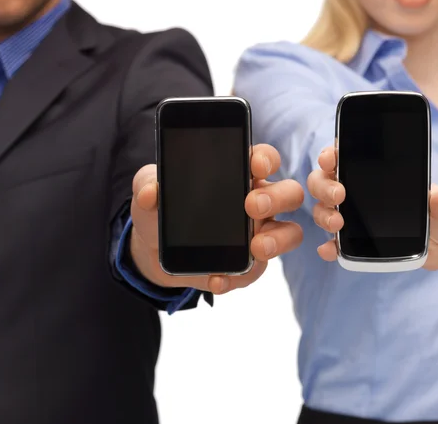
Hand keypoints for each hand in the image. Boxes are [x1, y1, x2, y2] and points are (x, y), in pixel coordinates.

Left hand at [129, 144, 303, 293]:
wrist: (153, 250)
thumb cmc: (161, 209)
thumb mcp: (148, 191)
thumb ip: (148, 184)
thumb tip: (151, 193)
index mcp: (239, 173)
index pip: (264, 159)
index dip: (266, 158)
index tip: (256, 165)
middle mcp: (257, 201)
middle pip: (290, 193)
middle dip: (277, 198)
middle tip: (251, 206)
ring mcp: (258, 234)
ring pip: (289, 233)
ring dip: (278, 240)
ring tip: (256, 247)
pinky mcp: (248, 265)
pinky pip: (256, 271)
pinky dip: (238, 276)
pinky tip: (218, 278)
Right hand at [307, 147, 437, 270]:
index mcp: (373, 171)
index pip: (343, 154)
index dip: (331, 153)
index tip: (330, 157)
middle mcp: (354, 191)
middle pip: (323, 180)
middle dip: (325, 185)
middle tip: (339, 194)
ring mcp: (349, 217)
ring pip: (322, 208)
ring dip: (324, 214)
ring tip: (337, 223)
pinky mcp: (350, 244)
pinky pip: (332, 243)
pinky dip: (327, 246)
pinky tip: (328, 250)